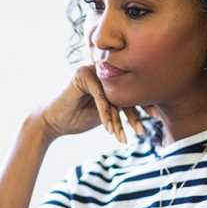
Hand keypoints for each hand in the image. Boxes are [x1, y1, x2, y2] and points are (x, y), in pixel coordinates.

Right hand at [35, 64, 153, 144]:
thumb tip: (147, 111)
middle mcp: (102, 70)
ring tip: (123, 138)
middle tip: (142, 131)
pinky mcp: (82, 75)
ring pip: (113, 95)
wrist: (51, 122)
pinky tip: (108, 130)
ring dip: (118, 120)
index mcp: (108, 77)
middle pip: (125, 90)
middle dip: (135, 114)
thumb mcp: (105, 114)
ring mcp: (92, 69)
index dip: (143, 104)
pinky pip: (100, 96)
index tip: (156, 118)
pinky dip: (105, 114)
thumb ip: (120, 108)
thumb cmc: (76, 119)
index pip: (130, 89)